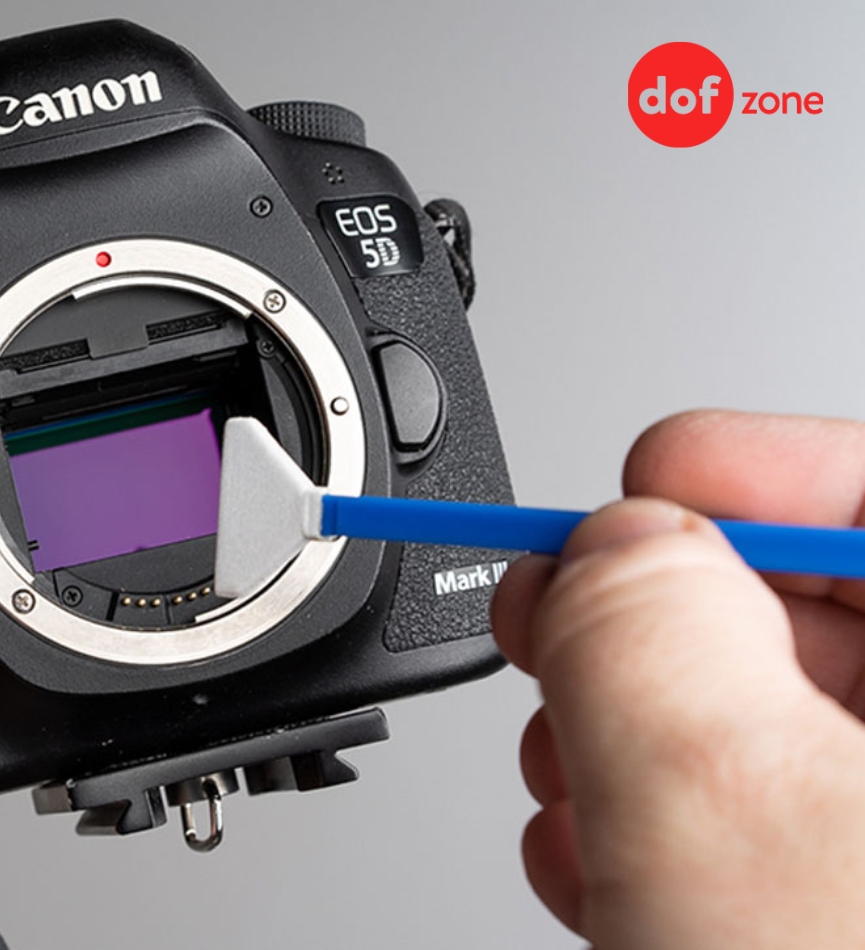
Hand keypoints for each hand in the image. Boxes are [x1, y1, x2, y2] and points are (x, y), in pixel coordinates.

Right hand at [493, 410, 864, 948]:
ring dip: (630, 733)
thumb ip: (645, 627)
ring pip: (773, 728)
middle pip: (814, 614)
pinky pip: (765, 832)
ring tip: (563, 773)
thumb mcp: (725, 799)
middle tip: (558, 628)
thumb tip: (606, 546)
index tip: (634, 491)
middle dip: (652, 621)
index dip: (746, 472)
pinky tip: (595, 857)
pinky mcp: (845, 915)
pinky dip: (660, 826)